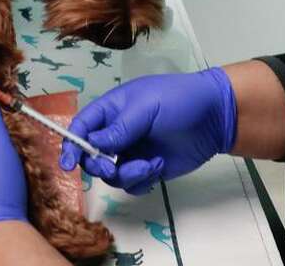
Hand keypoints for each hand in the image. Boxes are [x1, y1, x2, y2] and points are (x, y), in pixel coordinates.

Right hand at [60, 68, 237, 194]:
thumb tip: (94, 144)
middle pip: (92, 156)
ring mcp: (133, 152)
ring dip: (126, 174)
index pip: (82, 127)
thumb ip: (119, 128)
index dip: (71, 144)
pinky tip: (158, 166)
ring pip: (112, 174)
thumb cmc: (179, 100)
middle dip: (98, 165)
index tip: (69, 163)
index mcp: (112, 110)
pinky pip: (131, 184)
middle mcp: (118, 132)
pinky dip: (140, 180)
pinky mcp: (148, 168)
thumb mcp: (146, 108)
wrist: (215, 117)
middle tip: (112, 168)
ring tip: (149, 165)